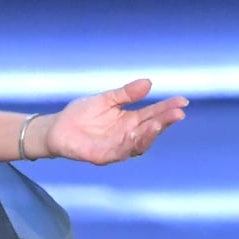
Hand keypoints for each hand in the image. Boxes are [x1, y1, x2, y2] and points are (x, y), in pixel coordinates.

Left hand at [41, 78, 187, 164]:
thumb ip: (126, 94)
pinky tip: (135, 135)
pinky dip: (128, 145)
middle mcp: (128, 135)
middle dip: (165, 121)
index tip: (182, 101)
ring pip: (139, 144)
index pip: (154, 114)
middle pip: (151, 129)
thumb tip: (148, 83)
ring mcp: (117, 146)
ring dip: (150, 134)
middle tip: (177, 113)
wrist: (56, 127)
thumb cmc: (81, 114)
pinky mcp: (103, 156)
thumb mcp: (106, 99)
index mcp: (130, 120)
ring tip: (159, 123)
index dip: (168, 108)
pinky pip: (119, 152)